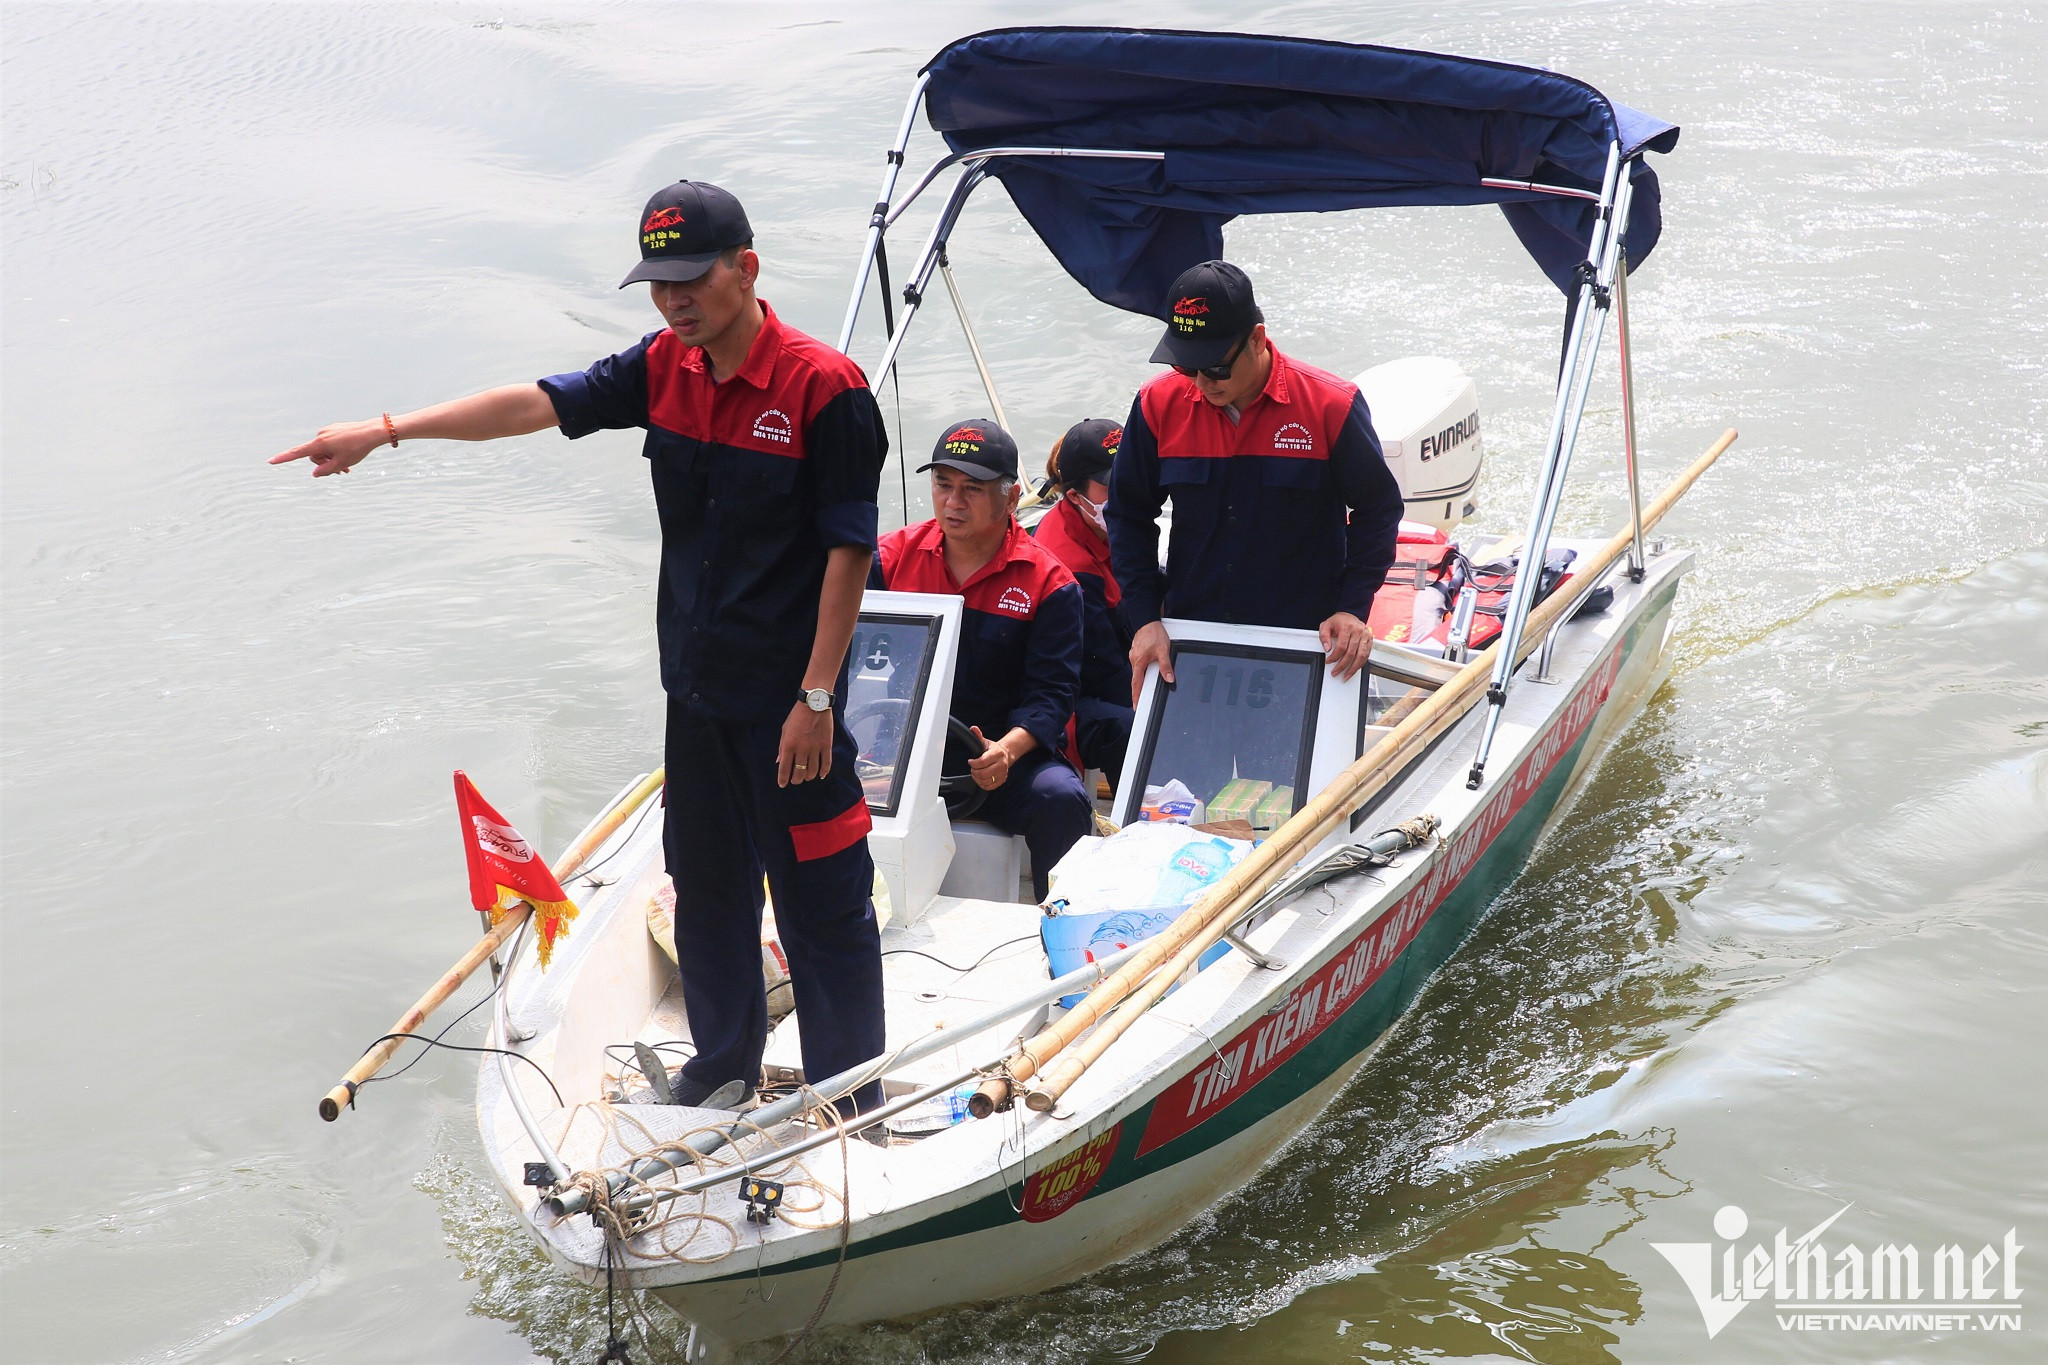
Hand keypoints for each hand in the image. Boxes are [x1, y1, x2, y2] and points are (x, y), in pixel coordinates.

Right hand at [269, 419, 384, 476]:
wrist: (372, 432)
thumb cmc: (357, 448)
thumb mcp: (342, 463)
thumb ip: (326, 470)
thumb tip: (315, 474)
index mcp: (320, 443)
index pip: (298, 453)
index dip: (284, 458)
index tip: (270, 461)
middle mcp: (320, 435)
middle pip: (314, 455)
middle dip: (325, 464)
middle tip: (342, 473)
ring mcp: (327, 431)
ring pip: (324, 450)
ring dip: (332, 459)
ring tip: (347, 468)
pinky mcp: (334, 429)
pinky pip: (330, 443)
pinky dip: (336, 451)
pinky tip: (348, 455)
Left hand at [778, 703, 831, 786]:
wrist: (814, 704)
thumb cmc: (796, 716)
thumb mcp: (784, 730)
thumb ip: (782, 747)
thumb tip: (779, 761)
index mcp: (788, 745)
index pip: (784, 768)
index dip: (783, 779)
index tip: (782, 784)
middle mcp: (801, 749)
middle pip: (799, 772)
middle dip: (796, 780)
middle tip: (795, 780)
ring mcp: (815, 748)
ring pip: (812, 770)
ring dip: (808, 777)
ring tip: (807, 777)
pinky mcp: (826, 745)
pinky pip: (826, 763)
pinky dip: (824, 772)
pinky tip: (821, 775)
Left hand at [966, 726, 1011, 790]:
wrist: (1006, 755)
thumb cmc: (994, 749)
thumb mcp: (986, 742)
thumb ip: (978, 736)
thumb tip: (973, 728)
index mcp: (997, 754)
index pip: (982, 762)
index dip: (973, 763)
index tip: (970, 761)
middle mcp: (1002, 764)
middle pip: (984, 773)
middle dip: (974, 772)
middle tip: (972, 769)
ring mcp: (1003, 773)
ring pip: (986, 781)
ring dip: (977, 779)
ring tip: (975, 774)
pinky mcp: (1002, 780)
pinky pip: (990, 787)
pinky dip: (983, 784)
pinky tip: (980, 779)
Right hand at [1129, 620, 1172, 704]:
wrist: (1147, 621)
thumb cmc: (1154, 633)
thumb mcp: (1163, 650)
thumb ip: (1166, 666)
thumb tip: (1169, 678)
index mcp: (1139, 662)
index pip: (1136, 683)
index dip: (1136, 696)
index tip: (1135, 705)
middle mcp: (1134, 660)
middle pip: (1136, 679)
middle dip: (1138, 690)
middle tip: (1140, 700)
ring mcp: (1134, 656)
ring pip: (1137, 671)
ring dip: (1141, 678)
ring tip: (1145, 685)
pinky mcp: (1136, 652)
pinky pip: (1138, 664)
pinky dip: (1142, 669)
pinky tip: (1147, 668)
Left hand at [1318, 611, 1372, 680]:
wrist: (1350, 615)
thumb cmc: (1338, 622)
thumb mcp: (1326, 625)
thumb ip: (1324, 636)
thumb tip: (1327, 648)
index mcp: (1347, 627)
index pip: (1342, 646)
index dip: (1335, 657)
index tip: (1329, 662)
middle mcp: (1358, 631)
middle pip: (1351, 653)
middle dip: (1342, 665)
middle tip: (1336, 672)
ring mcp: (1366, 636)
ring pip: (1361, 656)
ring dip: (1353, 668)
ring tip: (1346, 675)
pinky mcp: (1370, 640)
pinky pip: (1366, 655)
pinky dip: (1361, 664)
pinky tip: (1355, 669)